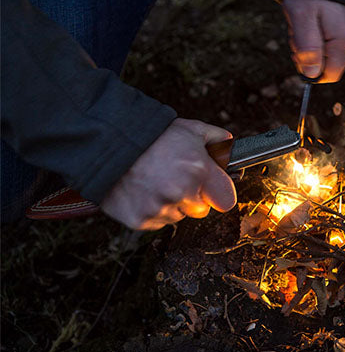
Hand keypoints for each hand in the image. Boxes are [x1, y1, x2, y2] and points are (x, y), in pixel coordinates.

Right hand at [100, 118, 236, 229]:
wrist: (108, 143)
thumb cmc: (151, 136)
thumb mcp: (189, 128)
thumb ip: (216, 138)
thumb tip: (229, 144)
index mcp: (199, 171)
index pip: (225, 200)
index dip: (218, 193)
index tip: (210, 188)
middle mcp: (182, 193)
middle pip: (200, 210)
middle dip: (192, 198)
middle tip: (175, 180)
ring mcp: (160, 208)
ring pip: (177, 216)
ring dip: (170, 204)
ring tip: (155, 182)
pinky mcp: (140, 220)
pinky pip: (156, 222)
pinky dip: (151, 211)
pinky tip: (143, 191)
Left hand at [282, 0, 344, 82]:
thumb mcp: (302, 19)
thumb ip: (308, 48)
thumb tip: (312, 74)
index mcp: (343, 40)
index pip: (330, 75)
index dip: (311, 71)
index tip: (298, 53)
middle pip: (325, 65)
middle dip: (305, 54)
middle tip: (298, 31)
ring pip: (322, 55)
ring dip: (305, 44)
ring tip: (302, 23)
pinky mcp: (342, 32)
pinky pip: (323, 44)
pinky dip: (310, 36)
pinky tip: (307, 22)